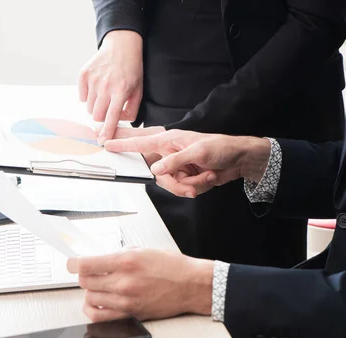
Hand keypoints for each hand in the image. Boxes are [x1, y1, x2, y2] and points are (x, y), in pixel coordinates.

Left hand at [66, 249, 213, 321]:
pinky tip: (97, 302)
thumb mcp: (144, 250)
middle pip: (84, 281)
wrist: (190, 285)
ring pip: (90, 297)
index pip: (85, 264)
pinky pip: (99, 315)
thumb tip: (99, 258)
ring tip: (98, 286)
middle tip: (89, 272)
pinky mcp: (130, 314)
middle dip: (83, 275)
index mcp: (126, 261)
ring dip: (90, 290)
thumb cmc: (172, 267)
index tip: (71, 263)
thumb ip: (119, 254)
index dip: (73, 263)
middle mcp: (124, 281)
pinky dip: (93, 308)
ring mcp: (126, 300)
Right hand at [79, 30, 142, 143]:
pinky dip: (88, 96)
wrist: (122, 45)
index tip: (102, 142)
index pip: (112, 117)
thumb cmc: (132, 69)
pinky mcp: (84, 74)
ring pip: (88, 107)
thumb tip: (119, 121)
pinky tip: (97, 87)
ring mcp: (93, 79)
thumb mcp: (138, 90)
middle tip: (108, 108)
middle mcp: (106, 86)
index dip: (107, 132)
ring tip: (104, 95)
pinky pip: (82, 96)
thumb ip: (132, 109)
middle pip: (96, 115)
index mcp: (121, 91)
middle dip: (101, 117)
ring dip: (95, 106)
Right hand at [105, 129, 271, 197]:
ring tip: (207, 175)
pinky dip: (198, 188)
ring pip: (171, 186)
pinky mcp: (185, 177)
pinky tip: (209, 177)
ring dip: (192, 186)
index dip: (123, 143)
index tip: (106, 143)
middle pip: (158, 176)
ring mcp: (177, 167)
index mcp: (169, 140)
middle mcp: (169, 154)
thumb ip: (174, 161)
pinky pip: (183, 190)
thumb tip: (156, 170)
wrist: (239, 160)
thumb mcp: (198, 152)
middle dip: (177, 183)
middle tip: (192, 181)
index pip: (140, 143)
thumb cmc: (221, 147)